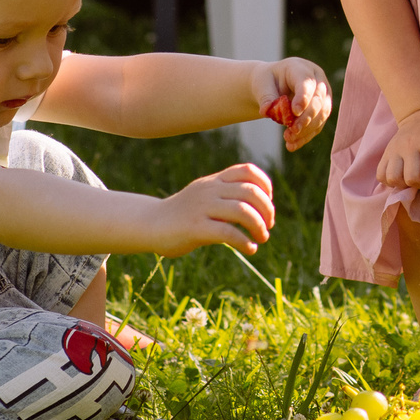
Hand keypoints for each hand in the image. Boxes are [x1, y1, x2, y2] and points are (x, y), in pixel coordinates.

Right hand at [152, 163, 275, 255]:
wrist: (151, 224)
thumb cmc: (183, 214)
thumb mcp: (205, 195)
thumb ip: (227, 195)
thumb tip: (261, 207)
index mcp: (214, 181)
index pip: (246, 171)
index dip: (265, 184)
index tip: (269, 202)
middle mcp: (209, 190)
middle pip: (250, 192)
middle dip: (267, 210)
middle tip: (268, 226)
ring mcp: (202, 208)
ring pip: (242, 211)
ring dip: (259, 226)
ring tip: (261, 238)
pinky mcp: (195, 228)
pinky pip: (227, 232)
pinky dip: (244, 242)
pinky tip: (250, 249)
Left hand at [255, 57, 332, 151]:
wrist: (273, 85)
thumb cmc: (267, 82)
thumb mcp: (261, 85)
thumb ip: (266, 97)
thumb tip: (267, 110)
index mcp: (300, 68)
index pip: (307, 82)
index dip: (303, 97)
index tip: (294, 112)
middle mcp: (317, 79)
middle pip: (318, 99)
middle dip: (307, 117)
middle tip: (292, 130)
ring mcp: (323, 94)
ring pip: (322, 114)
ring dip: (307, 129)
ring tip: (289, 140)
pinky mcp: (322, 110)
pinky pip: (318, 125)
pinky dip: (306, 136)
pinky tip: (292, 145)